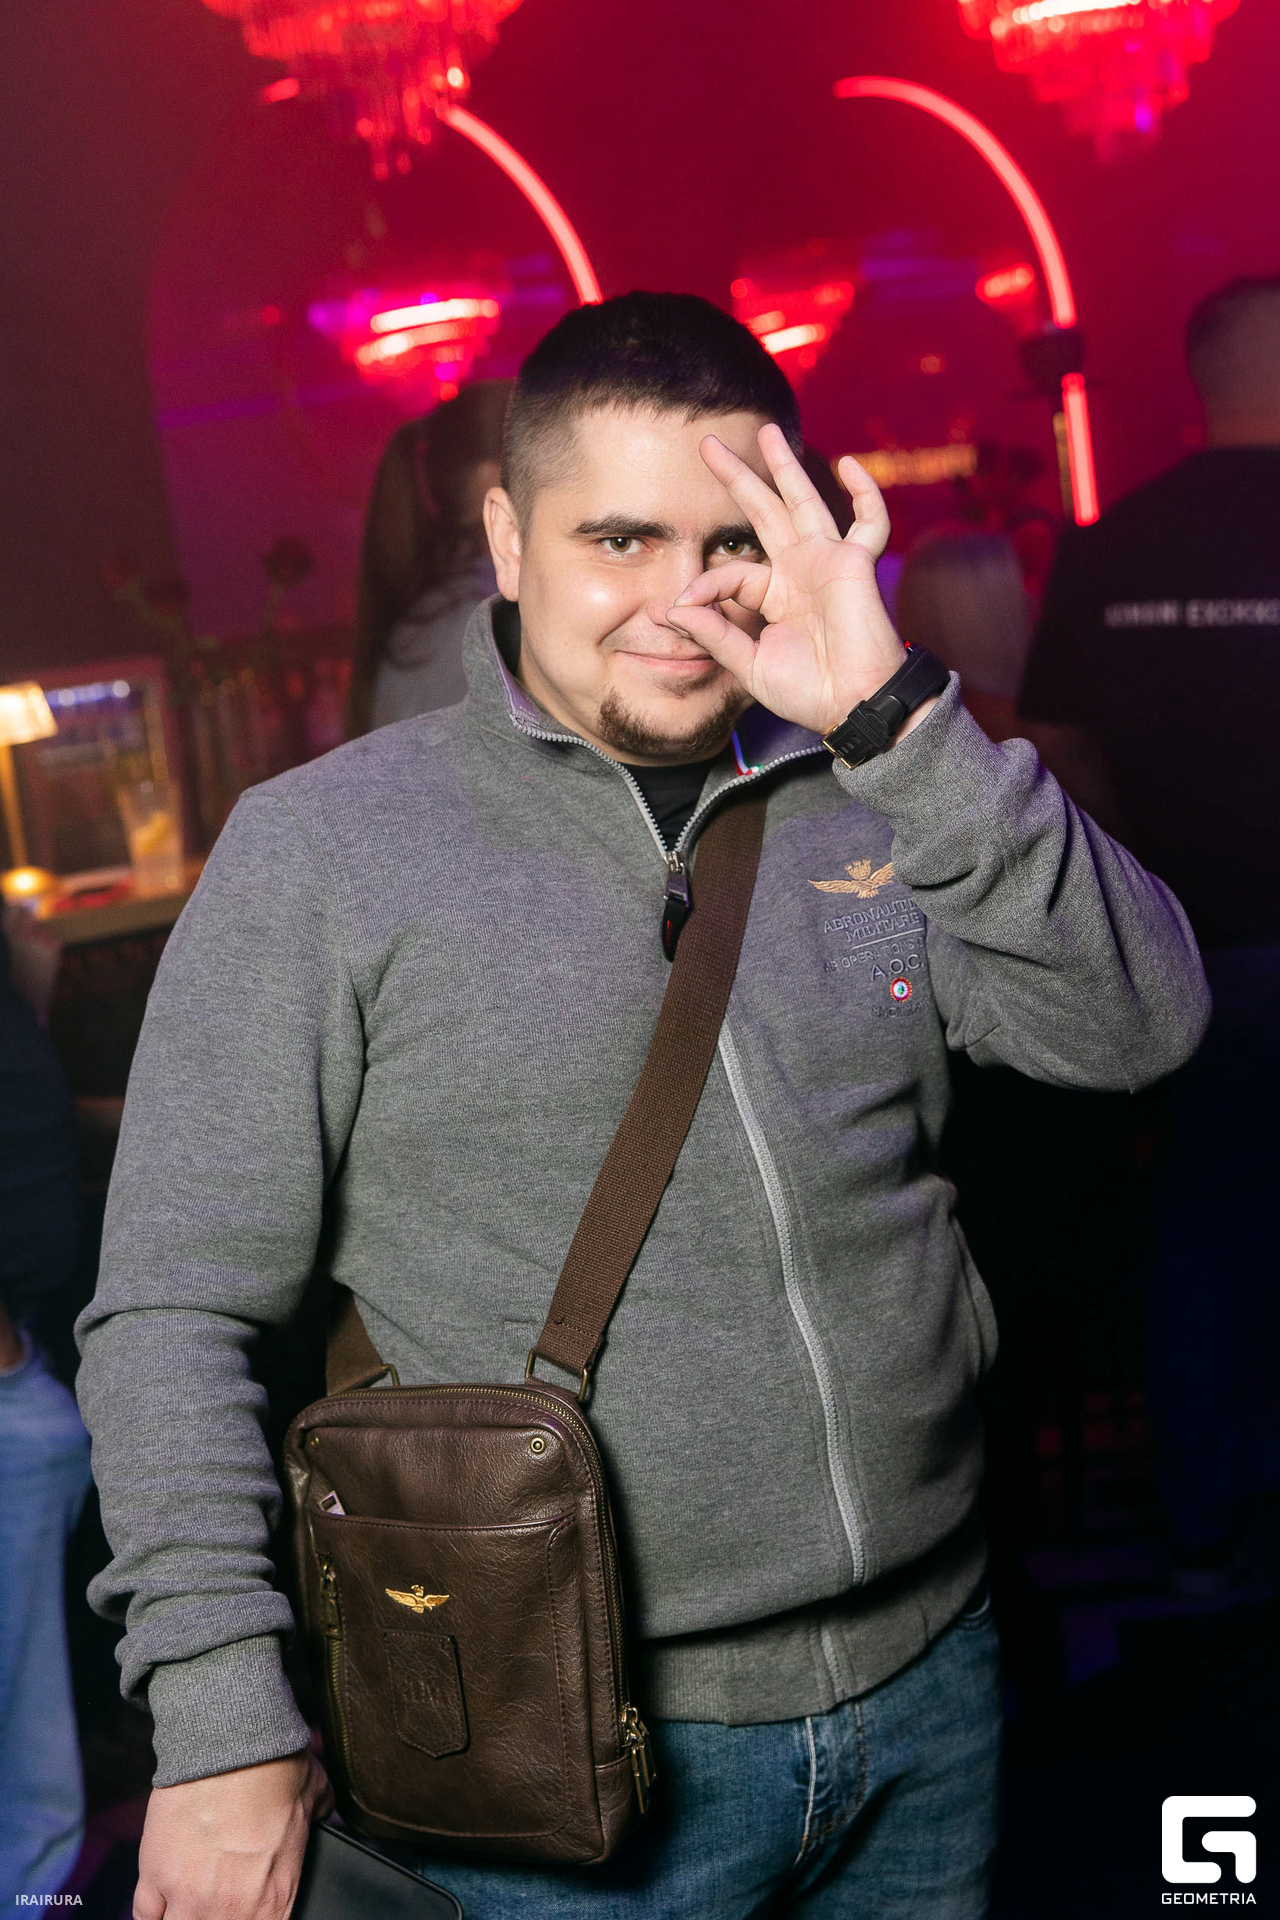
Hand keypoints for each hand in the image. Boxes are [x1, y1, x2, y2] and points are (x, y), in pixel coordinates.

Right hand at [133, 1749, 331, 1919]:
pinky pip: (145, 1914)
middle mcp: (231, 1910)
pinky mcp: (156, 1875)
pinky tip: (163, 1897)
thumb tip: (323, 1813)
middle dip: (218, 1915)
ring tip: (190, 1898)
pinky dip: (154, 1909)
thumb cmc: (276, 1767)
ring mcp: (190, 1897)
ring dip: (184, 1915)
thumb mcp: (315, 1795)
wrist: (233, 1746)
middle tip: (216, 1895)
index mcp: (274, 1899)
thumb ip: (318, 1818)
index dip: (253, 1917)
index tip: (246, 1905)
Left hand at [667, 424, 930, 740]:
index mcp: (775, 595)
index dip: (705, 584)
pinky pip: (868, 522)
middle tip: (708, 443)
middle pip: (763, 512)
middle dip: (737, 477)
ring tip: (767, 431)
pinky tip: (849, 464)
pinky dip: (865, 493)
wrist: (854, 705)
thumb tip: (673, 609)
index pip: (733, 572)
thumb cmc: (809, 692)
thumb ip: (715, 634)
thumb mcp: (749, 664)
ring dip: (785, 466)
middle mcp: (800, 571)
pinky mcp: (855, 565)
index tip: (683, 607)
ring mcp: (829, 563)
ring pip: (804, 502)